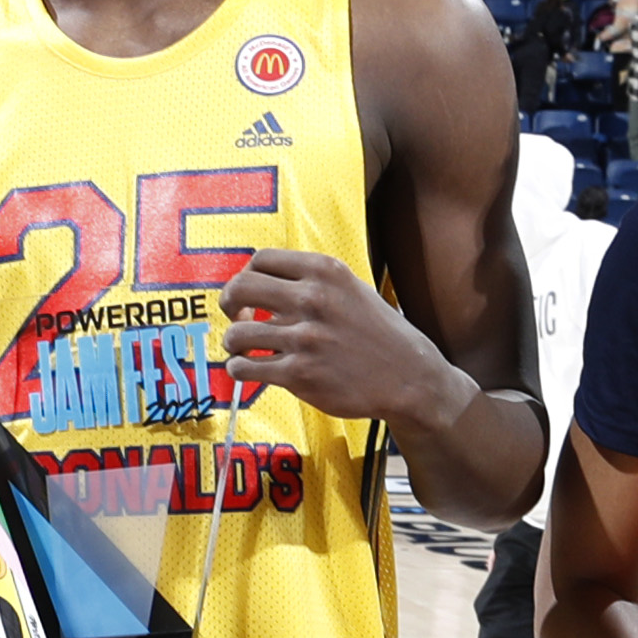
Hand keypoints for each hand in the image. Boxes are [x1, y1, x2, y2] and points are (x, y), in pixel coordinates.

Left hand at [216, 246, 468, 428]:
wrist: (408, 377)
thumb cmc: (377, 334)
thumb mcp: (351, 289)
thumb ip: (310, 281)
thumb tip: (261, 282)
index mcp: (325, 271)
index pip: (261, 260)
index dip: (247, 276)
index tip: (252, 295)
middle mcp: (313, 299)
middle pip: (239, 288)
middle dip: (229, 304)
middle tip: (238, 318)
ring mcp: (305, 338)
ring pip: (236, 334)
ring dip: (233, 343)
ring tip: (245, 349)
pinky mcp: (299, 374)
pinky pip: (244, 368)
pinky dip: (238, 369)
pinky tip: (249, 368)